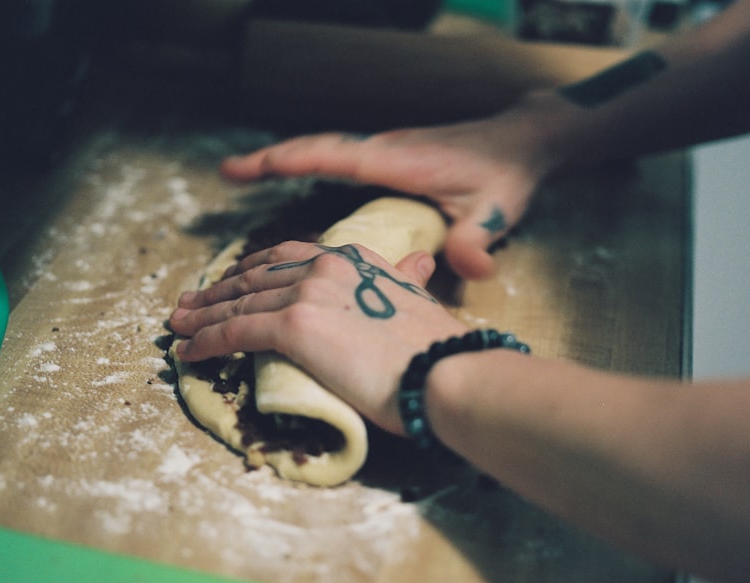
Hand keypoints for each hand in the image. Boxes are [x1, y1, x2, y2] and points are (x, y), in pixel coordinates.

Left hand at [169, 241, 468, 433]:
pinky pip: (236, 331)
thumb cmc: (438, 348)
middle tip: (189, 303)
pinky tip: (188, 352)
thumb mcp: (421, 300)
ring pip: (239, 303)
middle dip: (217, 290)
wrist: (446, 370)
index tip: (232, 281)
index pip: (288, 257)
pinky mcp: (294, 326)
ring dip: (202, 316)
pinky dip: (206, 341)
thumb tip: (421, 262)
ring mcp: (308, 293)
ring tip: (177, 327)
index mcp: (354, 259)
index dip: (253, 270)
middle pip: (255, 276)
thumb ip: (409, 280)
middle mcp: (327, 267)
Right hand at [220, 95, 561, 279]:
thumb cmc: (507, 176)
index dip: (284, 162)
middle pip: (314, 149)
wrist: (522, 144)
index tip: (241, 169)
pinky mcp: (389, 162)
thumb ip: (477, 241)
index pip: (329, 156)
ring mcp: (384, 155)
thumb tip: (471, 270)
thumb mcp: (495, 210)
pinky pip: (337, 160)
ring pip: (323, 152)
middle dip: (269, 161)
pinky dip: (308, 165)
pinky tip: (296, 183)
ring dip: (284, 162)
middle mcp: (382, 152)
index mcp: (396, 161)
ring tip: (242, 178)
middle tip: (226, 174)